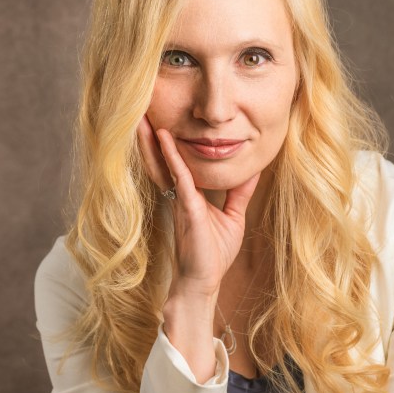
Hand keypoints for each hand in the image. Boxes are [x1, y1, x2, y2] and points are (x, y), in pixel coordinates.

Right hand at [137, 114, 259, 297]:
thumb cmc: (214, 255)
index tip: (165, 118)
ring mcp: (181, 201)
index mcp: (190, 196)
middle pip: (163, 160)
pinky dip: (173, 157)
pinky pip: (179, 178)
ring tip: (142, 115)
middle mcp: (180, 195)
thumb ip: (239, 194)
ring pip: (164, 164)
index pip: (178, 164)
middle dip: (152, 136)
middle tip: (142, 109)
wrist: (203, 283)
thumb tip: (251, 172)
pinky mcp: (187, 210)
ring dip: (153, 140)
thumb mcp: (233, 217)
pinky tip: (166, 139)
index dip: (171, 143)